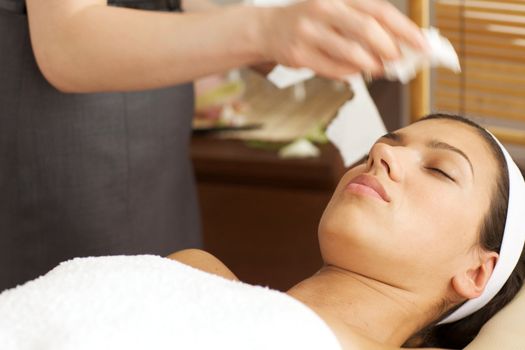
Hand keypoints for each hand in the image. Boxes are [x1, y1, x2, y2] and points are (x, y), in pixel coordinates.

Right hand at [258, 0, 427, 79]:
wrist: (269, 29)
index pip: (380, 10)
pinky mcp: (298, 54)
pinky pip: (334, 70)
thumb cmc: (312, 21)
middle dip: (389, 49)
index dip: (405, 29)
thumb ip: (366, 23)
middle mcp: (323, 8)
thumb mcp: (338, 9)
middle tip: (399, 60)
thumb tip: (402, 46)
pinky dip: (350, 74)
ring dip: (371, 65)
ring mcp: (309, 32)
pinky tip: (355, 71)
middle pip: (367, 29)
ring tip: (378, 68)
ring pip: (350, 53)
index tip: (423, 45)